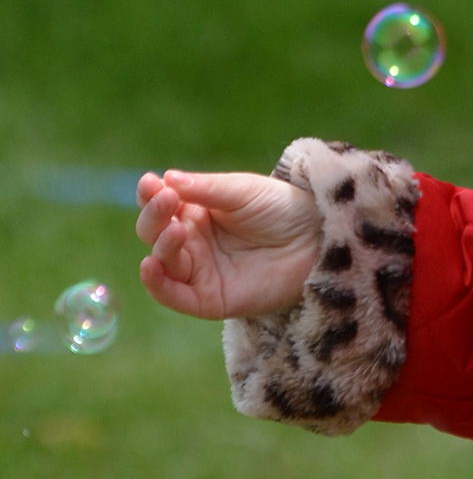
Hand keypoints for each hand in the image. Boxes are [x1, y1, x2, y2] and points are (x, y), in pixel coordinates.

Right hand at [136, 169, 321, 319]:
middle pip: (155, 232)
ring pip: (162, 262)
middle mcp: (191, 242)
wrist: (316, 240)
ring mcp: (198, 271)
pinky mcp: (208, 299)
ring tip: (175, 229)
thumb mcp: (242, 191)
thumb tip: (166, 178)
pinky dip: (156, 284)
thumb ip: (206, 189)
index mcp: (195, 211)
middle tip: (166, 200)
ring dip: (161, 245)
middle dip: (154, 216)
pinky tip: (149, 265)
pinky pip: (174, 296)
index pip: (161, 204)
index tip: (149, 182)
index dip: (150, 194)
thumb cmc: (280, 208)